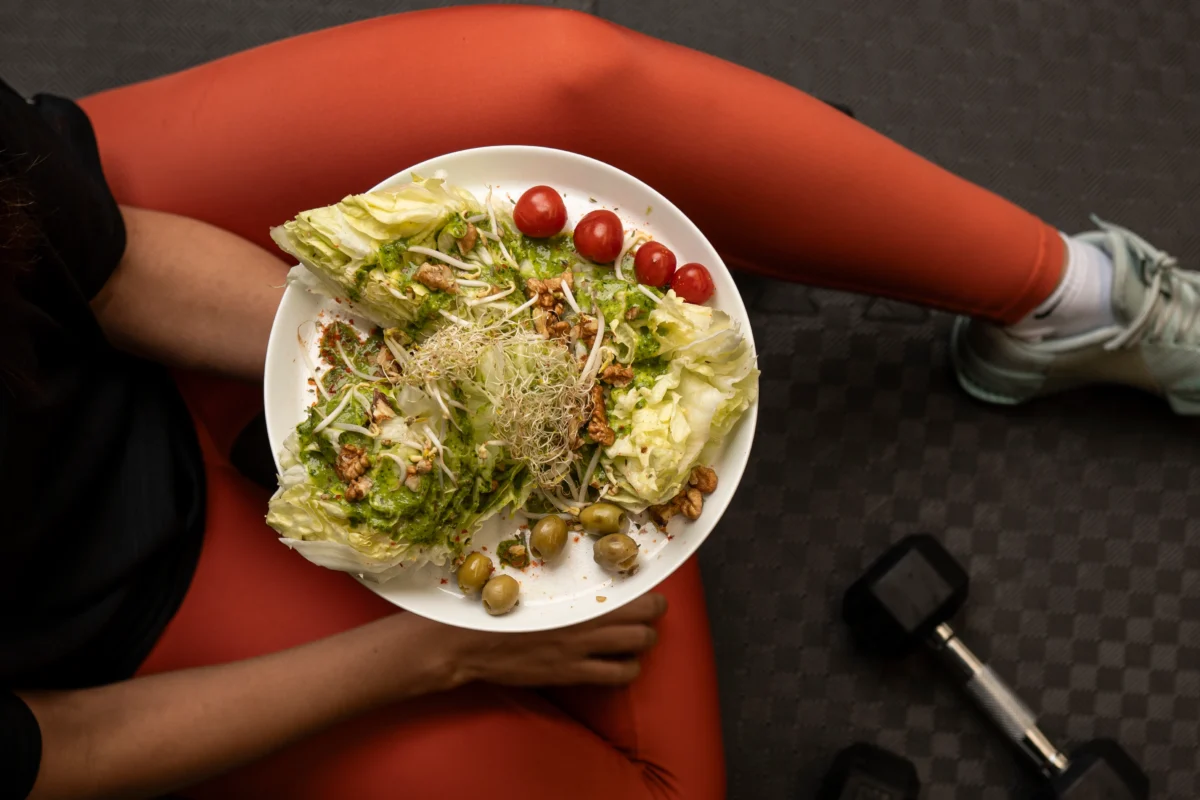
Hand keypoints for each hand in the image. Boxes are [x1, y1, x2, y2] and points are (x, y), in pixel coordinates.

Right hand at [431, 593, 667, 688]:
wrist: (469, 642)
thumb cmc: (496, 606)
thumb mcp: (530, 584)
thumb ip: (558, 580)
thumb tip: (573, 564)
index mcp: (575, 594)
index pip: (631, 589)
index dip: (648, 590)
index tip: (647, 588)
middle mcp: (586, 620)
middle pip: (645, 617)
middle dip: (651, 615)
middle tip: (645, 613)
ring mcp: (582, 649)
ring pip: (639, 645)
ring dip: (642, 641)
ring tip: (634, 639)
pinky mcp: (572, 673)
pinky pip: (618, 674)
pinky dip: (626, 669)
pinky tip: (617, 664)